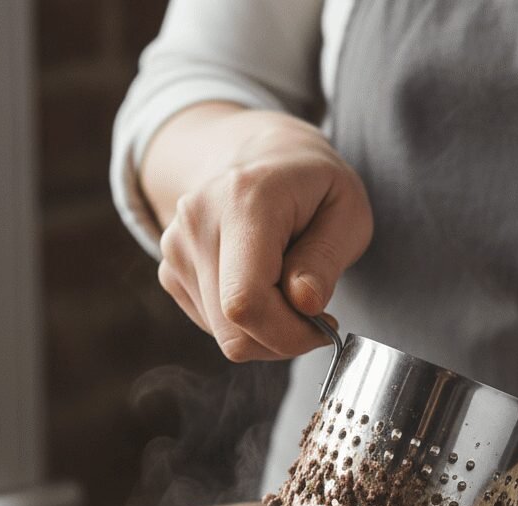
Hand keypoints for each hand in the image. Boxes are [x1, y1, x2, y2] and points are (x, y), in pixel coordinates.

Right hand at [145, 105, 372, 360]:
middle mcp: (197, 223)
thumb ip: (326, 260)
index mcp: (243, 200)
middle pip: (233, 330)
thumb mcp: (347, 211)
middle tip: (313, 316)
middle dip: (282, 339)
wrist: (257, 154)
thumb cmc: (312, 185)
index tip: (323, 326)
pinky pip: (213, 327)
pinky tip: (262, 287)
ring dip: (266, 333)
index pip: (246, 302)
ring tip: (287, 290)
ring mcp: (176, 248)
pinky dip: (245, 324)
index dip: (288, 334)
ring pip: (223, 336)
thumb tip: (304, 304)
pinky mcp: (170, 271)